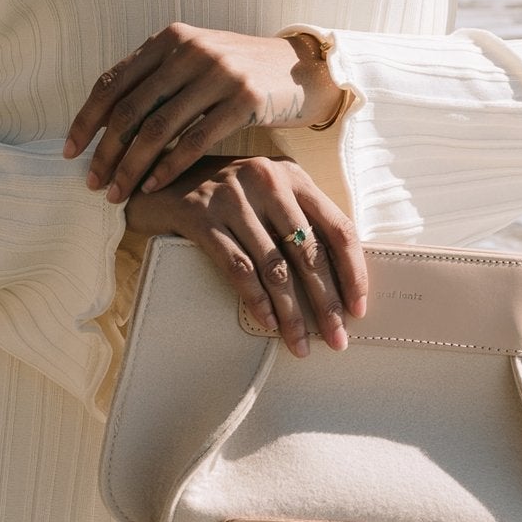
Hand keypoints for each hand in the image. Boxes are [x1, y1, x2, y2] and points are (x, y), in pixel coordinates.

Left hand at [63, 21, 339, 208]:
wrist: (300, 69)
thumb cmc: (238, 72)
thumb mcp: (194, 62)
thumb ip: (155, 80)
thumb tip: (104, 125)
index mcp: (170, 39)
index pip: (113, 82)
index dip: (87, 120)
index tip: (71, 151)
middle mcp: (191, 50)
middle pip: (131, 109)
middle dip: (106, 152)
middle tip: (93, 183)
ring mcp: (219, 73)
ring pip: (159, 129)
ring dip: (132, 166)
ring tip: (118, 193)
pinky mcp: (245, 100)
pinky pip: (195, 141)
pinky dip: (169, 168)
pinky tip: (154, 186)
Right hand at [123, 154, 367, 358]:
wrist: (162, 178)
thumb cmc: (227, 195)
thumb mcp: (268, 192)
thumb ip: (298, 219)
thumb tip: (337, 281)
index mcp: (293, 176)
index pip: (338, 228)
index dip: (352, 272)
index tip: (358, 309)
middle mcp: (267, 181)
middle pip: (308, 252)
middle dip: (326, 302)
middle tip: (337, 339)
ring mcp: (233, 197)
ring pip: (274, 267)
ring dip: (291, 313)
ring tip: (300, 345)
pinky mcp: (202, 216)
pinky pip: (238, 268)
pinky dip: (256, 300)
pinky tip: (268, 323)